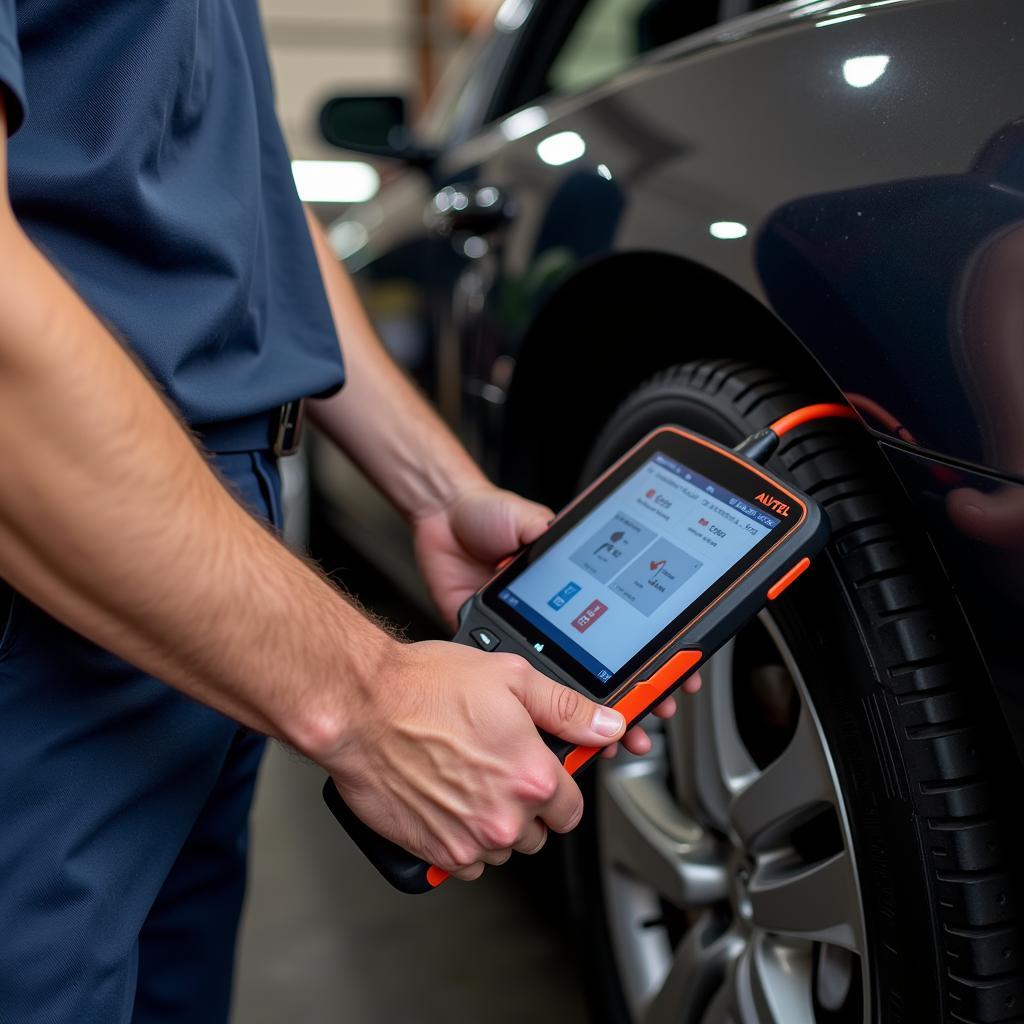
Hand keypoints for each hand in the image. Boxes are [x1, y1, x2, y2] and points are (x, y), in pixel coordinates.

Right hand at [325, 640, 627, 879]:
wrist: (361, 708)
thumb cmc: (425, 687)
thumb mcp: (510, 677)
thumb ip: (566, 709)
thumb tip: (607, 725)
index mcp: (532, 775)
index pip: (572, 808)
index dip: (557, 787)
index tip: (542, 773)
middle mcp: (505, 815)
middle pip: (538, 832)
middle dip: (525, 804)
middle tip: (495, 766)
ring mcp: (469, 840)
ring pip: (502, 848)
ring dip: (493, 823)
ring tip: (466, 780)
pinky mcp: (436, 853)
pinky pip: (466, 863)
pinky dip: (461, 840)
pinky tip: (446, 802)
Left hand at [412, 483, 699, 756]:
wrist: (442, 523)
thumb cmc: (487, 515)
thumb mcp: (525, 518)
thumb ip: (542, 527)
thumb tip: (556, 532)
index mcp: (579, 583)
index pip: (628, 619)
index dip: (656, 647)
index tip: (679, 670)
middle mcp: (562, 613)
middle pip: (607, 661)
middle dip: (636, 693)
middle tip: (654, 714)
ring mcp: (534, 633)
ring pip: (569, 683)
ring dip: (594, 713)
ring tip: (617, 738)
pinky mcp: (503, 645)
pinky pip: (525, 686)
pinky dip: (544, 712)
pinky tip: (560, 729)